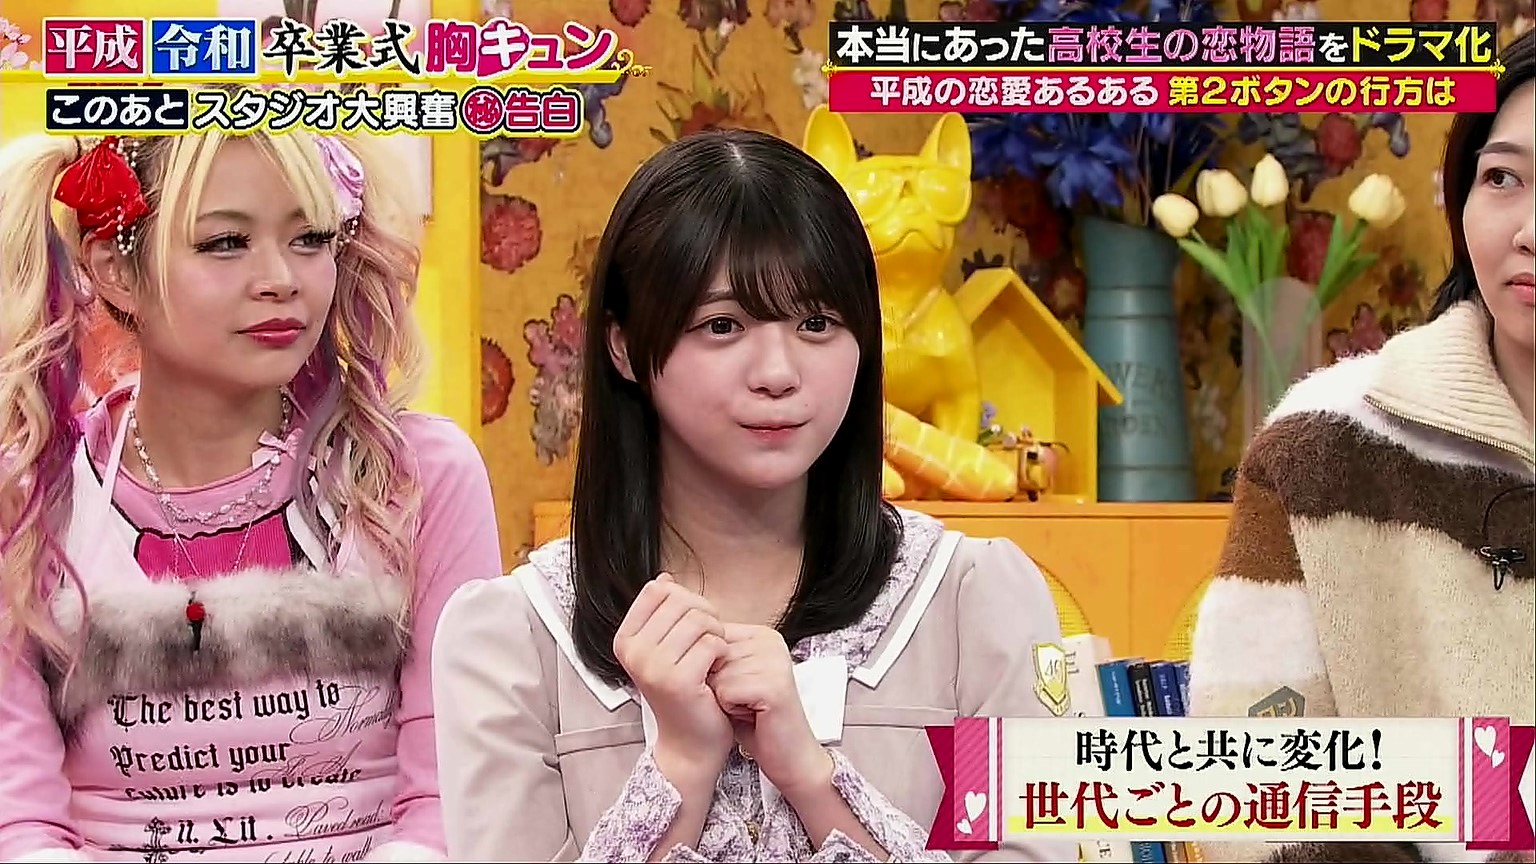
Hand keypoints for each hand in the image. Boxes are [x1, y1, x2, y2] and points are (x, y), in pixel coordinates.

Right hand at [613, 575, 734, 784]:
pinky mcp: (678, 680)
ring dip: (716, 633)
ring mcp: (653, 666)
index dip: (685, 599)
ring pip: (699, 619)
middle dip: (705, 614)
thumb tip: (664, 579)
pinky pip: (712, 642)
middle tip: (711, 640)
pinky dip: (722, 651)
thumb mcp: (665, 648)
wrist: (689, 741)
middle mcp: (632, 651)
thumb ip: (663, 614)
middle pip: (681, 601)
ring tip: (715, 654)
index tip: (693, 623)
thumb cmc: (683, 691)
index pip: (658, 590)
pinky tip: (718, 668)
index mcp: (625, 639)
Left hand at [707, 623, 832, 797]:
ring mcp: (774, 661)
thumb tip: (684, 643)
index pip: (710, 638)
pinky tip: (751, 715)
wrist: (787, 754)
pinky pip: (725, 691)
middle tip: (743, 700)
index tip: (736, 686)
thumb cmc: (755, 719)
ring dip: (724, 698)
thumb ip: (715, 654)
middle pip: (712, 655)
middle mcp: (771, 642)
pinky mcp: (773, 685)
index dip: (711, 670)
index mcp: (762, 634)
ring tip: (748, 708)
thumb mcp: (731, 677)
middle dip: (718, 684)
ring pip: (716, 673)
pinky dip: (730, 709)